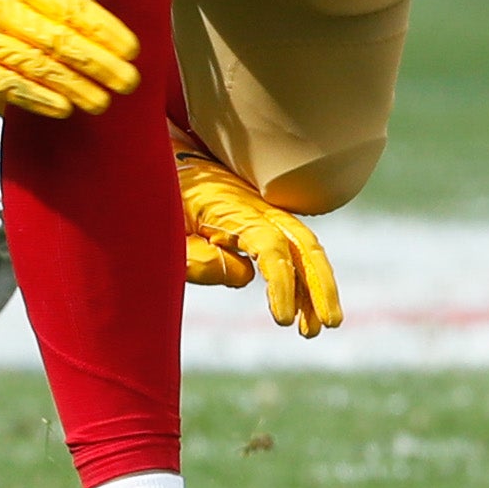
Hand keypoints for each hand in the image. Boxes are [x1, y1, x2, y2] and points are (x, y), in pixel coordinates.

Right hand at [0, 0, 138, 117]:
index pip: (69, 9)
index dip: (104, 32)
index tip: (130, 47)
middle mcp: (0, 12)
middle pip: (61, 45)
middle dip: (99, 66)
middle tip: (128, 83)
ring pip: (37, 70)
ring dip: (74, 88)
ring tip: (101, 102)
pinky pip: (3, 85)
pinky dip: (33, 98)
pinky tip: (59, 108)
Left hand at [176, 130, 340, 335]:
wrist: (162, 158)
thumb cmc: (162, 194)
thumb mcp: (168, 228)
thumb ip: (198, 256)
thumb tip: (244, 276)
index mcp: (234, 209)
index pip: (271, 248)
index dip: (282, 284)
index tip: (284, 320)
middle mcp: (258, 208)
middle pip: (303, 246)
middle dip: (320, 286)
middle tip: (327, 326)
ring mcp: (263, 212)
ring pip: (303, 248)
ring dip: (315, 287)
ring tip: (315, 329)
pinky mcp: (260, 219)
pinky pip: (290, 248)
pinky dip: (301, 277)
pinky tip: (303, 309)